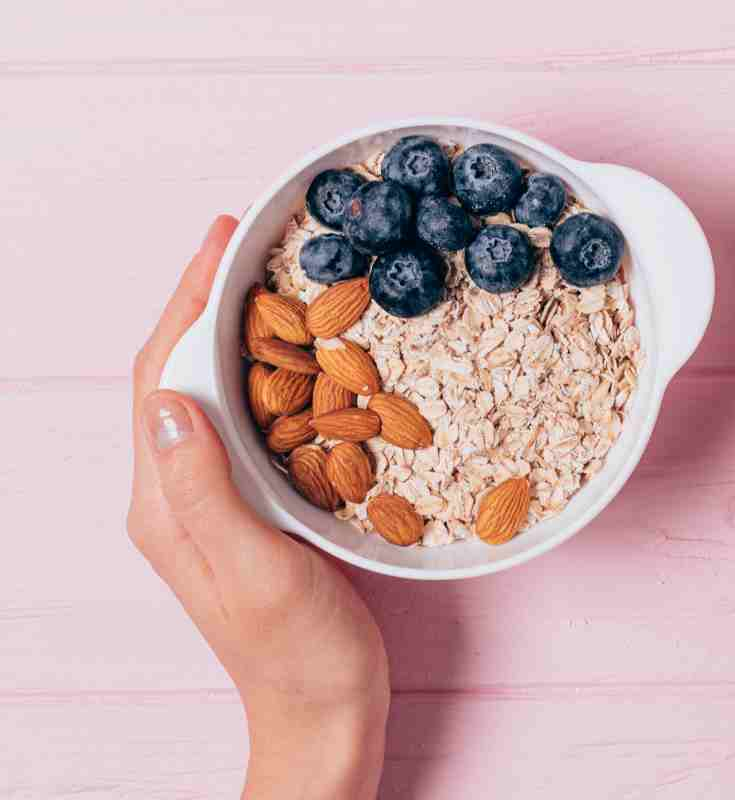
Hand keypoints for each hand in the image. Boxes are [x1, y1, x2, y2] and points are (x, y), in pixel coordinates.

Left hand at [126, 217, 389, 798]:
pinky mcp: (249, 507)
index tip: (222, 242)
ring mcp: (212, 500)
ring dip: (235, 330)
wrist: (323, 708)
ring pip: (212, 392)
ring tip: (273, 280)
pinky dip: (269, 374)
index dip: (185, 303)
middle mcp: (177, 493)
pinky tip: (303, 357)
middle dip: (204, 300)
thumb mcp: (254, 570)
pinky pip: (248, 422)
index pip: (159, 378)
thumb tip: (170, 396)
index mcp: (165, 502)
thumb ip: (207, 487)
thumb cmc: (296, 651)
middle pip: (177, 373)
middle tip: (248, 242)